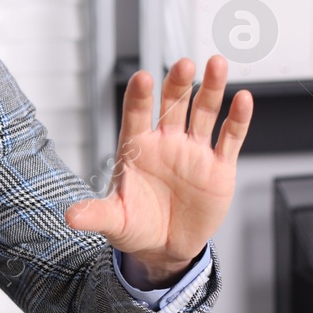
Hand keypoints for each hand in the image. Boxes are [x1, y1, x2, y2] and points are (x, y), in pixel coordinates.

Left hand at [65, 56, 251, 288]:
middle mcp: (166, 142)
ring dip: (210, 88)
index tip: (142, 78)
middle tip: (183, 64)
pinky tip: (243, 99)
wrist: (167, 248)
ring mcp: (194, 151)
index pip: (136, 114)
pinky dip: (237, 118)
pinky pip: (229, 138)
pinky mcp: (218, 166)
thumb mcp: (115, 221)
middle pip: (172, 104)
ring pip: (203, 112)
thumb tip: (70, 216)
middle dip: (177, 84)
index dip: (140, 96)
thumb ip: (96, 214)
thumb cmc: (136, 226)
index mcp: (137, 148)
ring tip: (216, 64)